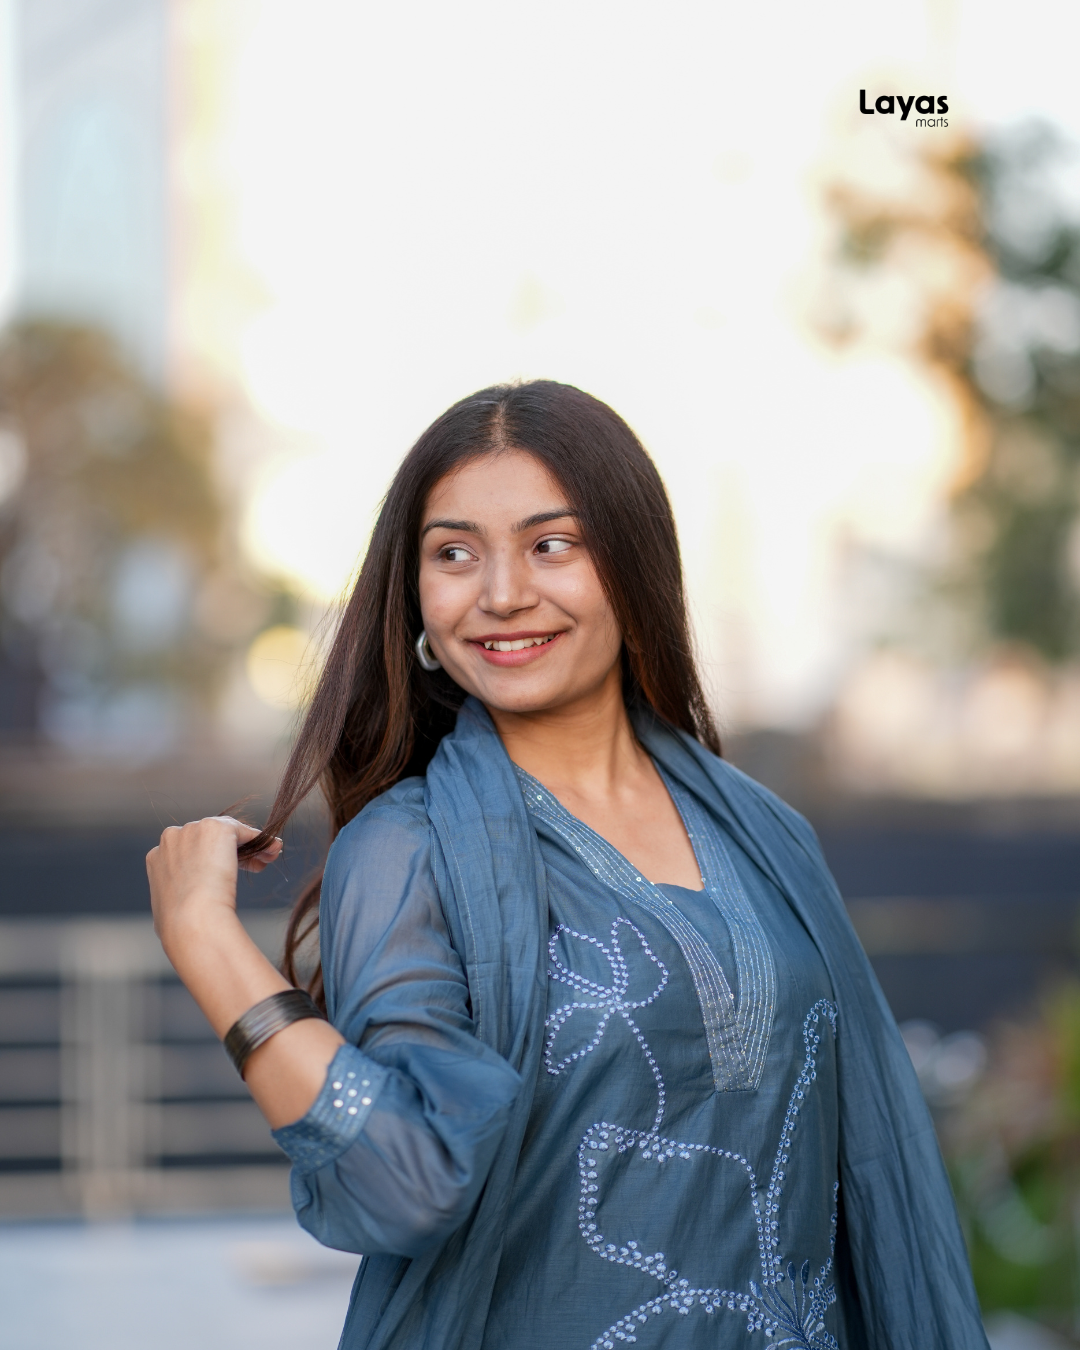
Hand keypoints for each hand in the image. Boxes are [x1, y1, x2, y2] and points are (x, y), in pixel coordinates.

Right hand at [146, 817, 282, 952]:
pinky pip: (244, 831)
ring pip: (229, 833)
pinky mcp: (216, 828)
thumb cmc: (180, 926)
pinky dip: (259, 840)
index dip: (212, 862)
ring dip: (250, 846)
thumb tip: (186, 908)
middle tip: (255, 866)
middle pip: (209, 839)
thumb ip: (177, 898)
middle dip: (232, 852)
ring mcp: (193, 830)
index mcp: (157, 858)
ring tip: (267, 860)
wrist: (191, 920)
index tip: (227, 878)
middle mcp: (172, 838)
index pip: (191, 851)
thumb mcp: (169, 911)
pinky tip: (272, 850)